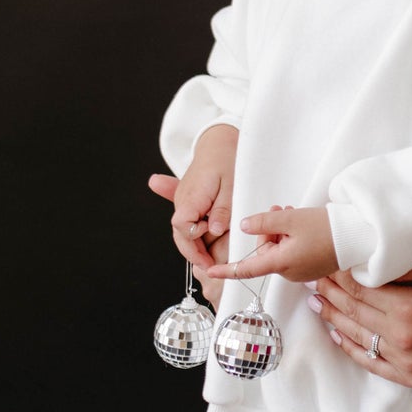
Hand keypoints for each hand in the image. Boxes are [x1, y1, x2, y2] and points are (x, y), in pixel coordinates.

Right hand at [149, 124, 238, 271]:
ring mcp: (184, 202)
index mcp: (190, 197)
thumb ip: (222, 210)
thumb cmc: (225, 161)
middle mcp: (182, 201)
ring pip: (184, 231)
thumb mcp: (231, 186)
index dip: (193, 244)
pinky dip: (197, 236)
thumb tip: (214, 230)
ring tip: (209, 262)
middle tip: (209, 268)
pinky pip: (189, 223)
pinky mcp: (190, 203)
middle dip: (193, 253)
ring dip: (195, 247)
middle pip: (180, 234)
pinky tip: (207, 248)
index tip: (207, 258)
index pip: (182, 227)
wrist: (217, 143)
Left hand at [203, 205, 337, 285]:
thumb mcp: (290, 219)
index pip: (246, 269)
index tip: (210, 272)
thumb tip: (244, 226)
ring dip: (280, 233)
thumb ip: (263, 222)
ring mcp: (301, 272)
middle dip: (267, 231)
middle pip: (264, 252)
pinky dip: (291, 239)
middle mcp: (289, 272)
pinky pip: (291, 253)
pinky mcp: (311, 268)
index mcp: (281, 263)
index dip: (226, 270)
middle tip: (279, 211)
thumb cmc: (327, 228)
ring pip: (278, 251)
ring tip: (292, 214)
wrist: (359, 236)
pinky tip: (301, 225)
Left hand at [310, 263, 411, 388]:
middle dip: (331, 294)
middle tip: (314, 280)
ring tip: (317, 303)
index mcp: (410, 309)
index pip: (362, 290)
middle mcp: (401, 338)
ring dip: (333, 319)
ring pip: (356, 337)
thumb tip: (377, 257)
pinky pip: (370, 363)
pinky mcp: (410, 377)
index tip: (327, 265)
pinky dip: (350, 348)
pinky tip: (338, 335)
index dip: (340, 277)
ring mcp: (404, 361)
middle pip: (354, 312)